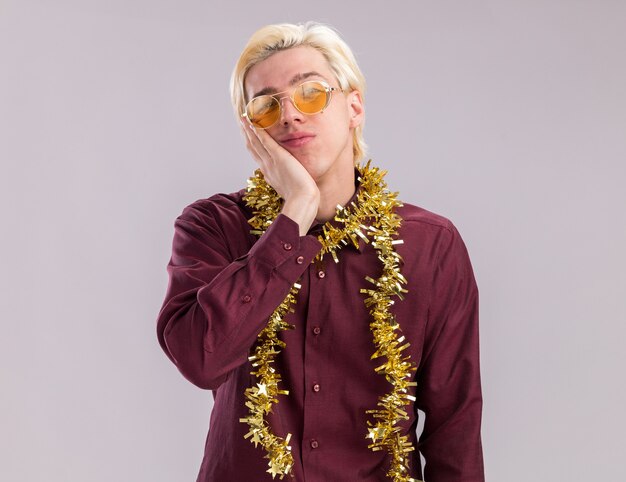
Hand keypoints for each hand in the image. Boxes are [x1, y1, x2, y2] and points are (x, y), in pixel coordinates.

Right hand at [241, 120, 319, 235]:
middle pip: (253, 147)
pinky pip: (265, 141)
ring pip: (256, 143)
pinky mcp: (278, 157)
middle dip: (247, 134)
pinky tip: (254, 123)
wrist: (302, 201)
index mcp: (270, 174)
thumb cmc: (301, 197)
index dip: (252, 145)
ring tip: (244, 118)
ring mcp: (271, 162)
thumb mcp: (292, 187)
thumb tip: (293, 181)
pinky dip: (258, 132)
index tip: (248, 136)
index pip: (258, 156)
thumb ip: (289, 181)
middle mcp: (267, 167)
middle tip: (241, 123)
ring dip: (249, 130)